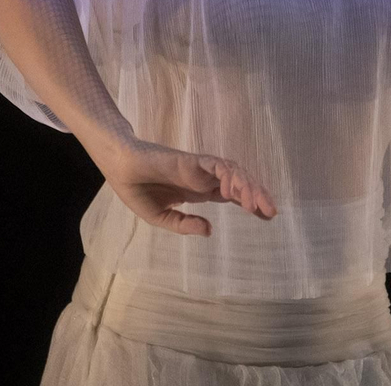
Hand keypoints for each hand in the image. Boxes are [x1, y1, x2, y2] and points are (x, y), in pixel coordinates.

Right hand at [93, 137, 278, 236]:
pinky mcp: (191, 160)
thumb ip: (183, 224)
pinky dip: (228, 175)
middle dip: (257, 195)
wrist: (119, 168)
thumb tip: (209, 231)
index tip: (267, 216)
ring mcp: (199, 168)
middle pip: (239, 182)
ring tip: (257, 206)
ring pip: (232, 172)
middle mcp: (204, 177)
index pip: (233, 193)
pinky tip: (233, 192)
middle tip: (271, 213)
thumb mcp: (160, 217)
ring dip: (247, 186)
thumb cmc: (136, 189)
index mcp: (199, 189)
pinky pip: (216, 165)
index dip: (251, 201)